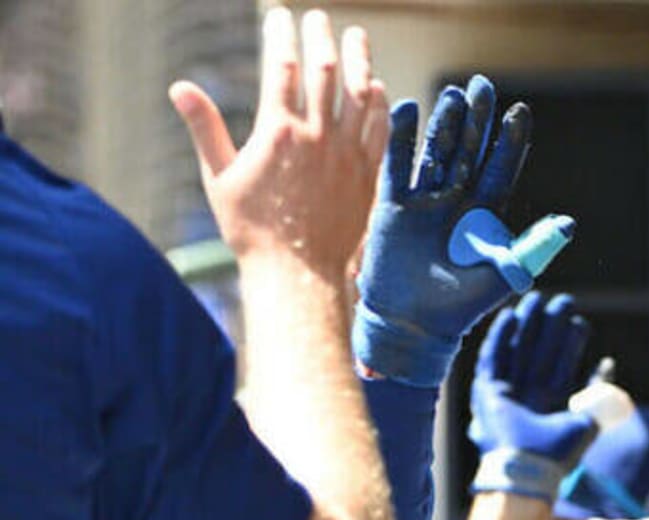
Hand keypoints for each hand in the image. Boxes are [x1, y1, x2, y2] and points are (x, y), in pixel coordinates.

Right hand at [170, 8, 387, 283]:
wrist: (297, 275)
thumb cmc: (252, 232)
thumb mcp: (218, 178)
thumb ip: (204, 128)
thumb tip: (179, 86)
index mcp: (278, 132)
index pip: (282, 64)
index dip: (281, 32)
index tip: (278, 14)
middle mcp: (318, 137)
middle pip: (326, 69)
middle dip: (322, 37)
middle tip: (319, 18)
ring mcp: (347, 155)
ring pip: (361, 94)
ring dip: (360, 60)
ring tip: (357, 37)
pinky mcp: (367, 176)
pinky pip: (380, 130)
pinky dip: (379, 103)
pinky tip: (377, 88)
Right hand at [354, 74, 571, 386]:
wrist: (413, 324)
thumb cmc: (461, 307)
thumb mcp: (502, 275)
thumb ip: (532, 248)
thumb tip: (568, 226)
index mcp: (485, 212)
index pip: (500, 168)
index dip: (509, 142)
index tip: (519, 112)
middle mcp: (456, 199)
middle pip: (469, 150)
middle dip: (477, 121)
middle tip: (483, 86)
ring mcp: (425, 198)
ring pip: (436, 152)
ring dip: (444, 124)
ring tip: (454, 95)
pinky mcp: (393, 203)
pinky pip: (397, 164)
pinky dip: (400, 138)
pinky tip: (406, 108)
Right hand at [469, 292, 604, 499]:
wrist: (529, 468)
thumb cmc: (558, 452)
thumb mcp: (586, 418)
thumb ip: (596, 392)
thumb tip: (607, 365)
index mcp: (549, 402)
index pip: (560, 363)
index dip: (569, 341)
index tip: (579, 320)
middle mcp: (527, 395)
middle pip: (539, 351)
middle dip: (550, 326)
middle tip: (562, 300)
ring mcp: (506, 392)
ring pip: (517, 349)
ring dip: (526, 324)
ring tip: (535, 299)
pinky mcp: (487, 391)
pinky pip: (492, 358)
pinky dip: (499, 337)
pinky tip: (509, 316)